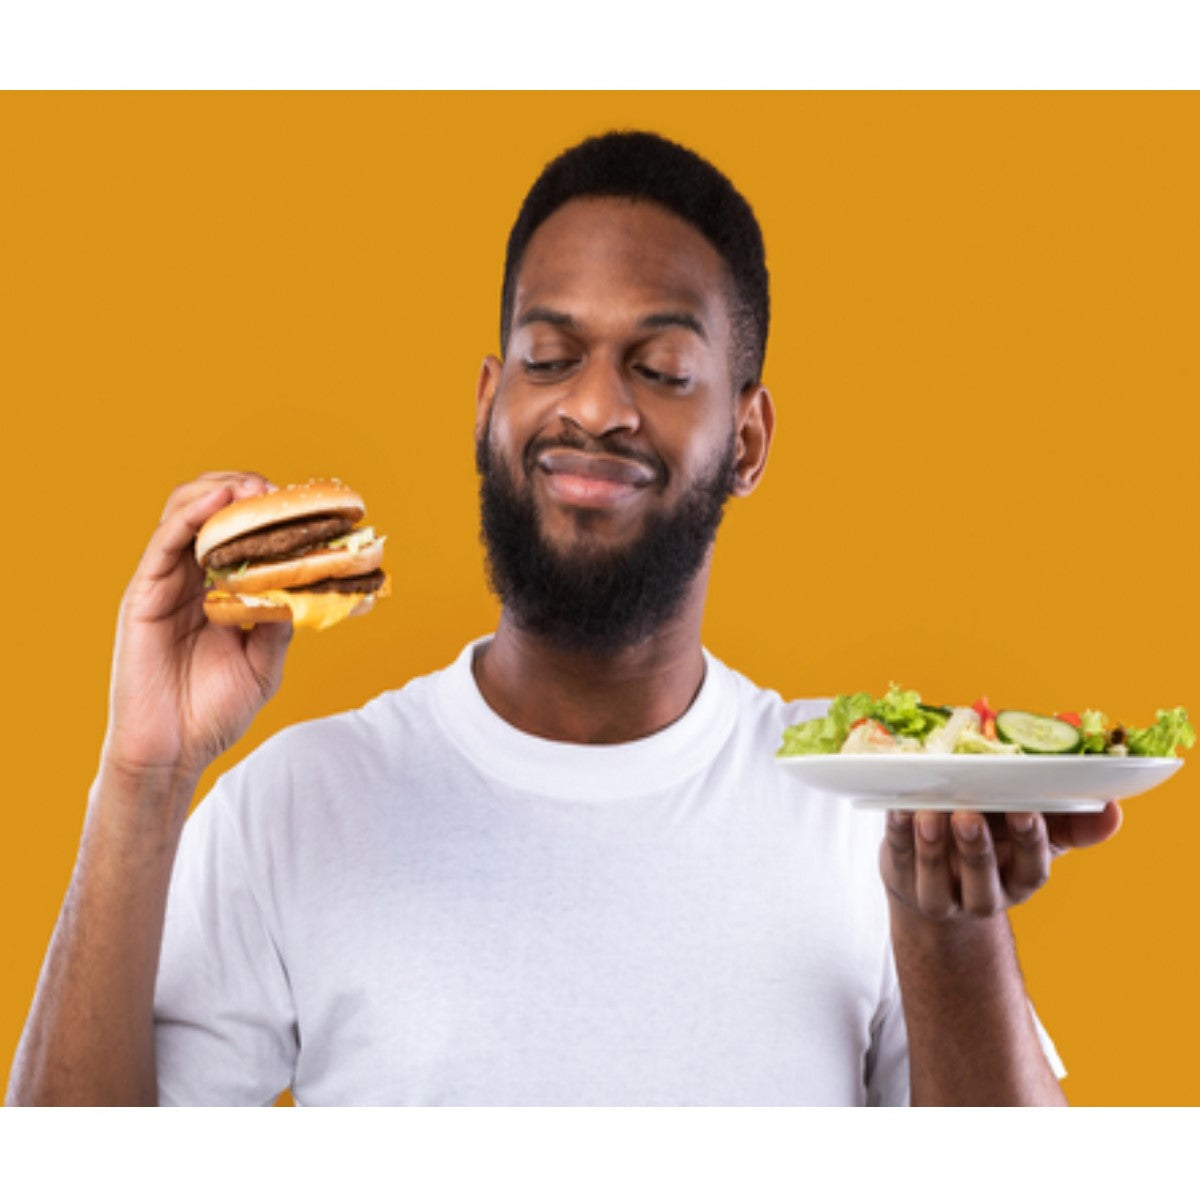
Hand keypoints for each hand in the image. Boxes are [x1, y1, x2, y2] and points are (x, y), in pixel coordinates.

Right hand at [102, 472, 292, 784]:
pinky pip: (163, 543)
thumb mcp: (264, 665)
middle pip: (210, 514)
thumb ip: (280, 624)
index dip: (265, 514)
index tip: (300, 506)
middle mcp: (189, 582)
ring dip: (219, 493)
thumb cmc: (214, 713)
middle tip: (275, 491)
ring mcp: (164, 586)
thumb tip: (303, 586)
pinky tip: (216, 503)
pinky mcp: (142, 595)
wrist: (173, 754)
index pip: (239, 536)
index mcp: (219, 594)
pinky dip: (190, 515)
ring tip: (251, 488)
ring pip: (184, 516)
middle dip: (243, 492)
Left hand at [880, 803, 1122, 920]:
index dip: (1029, 842)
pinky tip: (898, 810)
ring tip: (927, 813)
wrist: (940, 877)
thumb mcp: (1034, 832)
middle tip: (968, 815)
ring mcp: (939, 893)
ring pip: (935, 878)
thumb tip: (1114, 809)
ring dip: (932, 846)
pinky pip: (898, 859)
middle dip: (977, 849)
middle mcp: (982, 895)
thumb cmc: (997, 840)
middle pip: (982, 880)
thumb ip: (1070, 821)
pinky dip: (896, 835)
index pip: (1030, 870)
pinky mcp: (901, 877)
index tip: (1024, 810)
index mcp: (1019, 880)